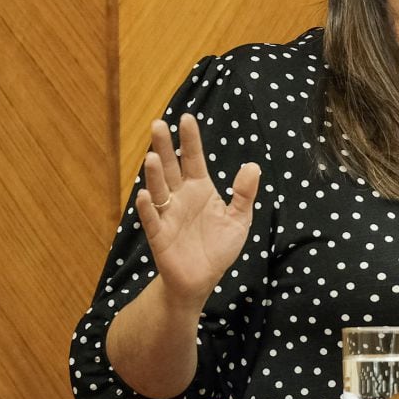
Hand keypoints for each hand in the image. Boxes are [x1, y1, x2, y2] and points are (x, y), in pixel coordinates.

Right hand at [135, 113, 260, 309]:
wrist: (202, 280)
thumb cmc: (218, 247)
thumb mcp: (239, 219)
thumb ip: (244, 194)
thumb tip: (252, 166)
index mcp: (200, 189)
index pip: (193, 159)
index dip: (190, 139)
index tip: (186, 118)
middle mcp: (181, 197)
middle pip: (171, 167)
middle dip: (164, 146)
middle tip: (158, 124)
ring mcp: (168, 215)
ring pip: (159, 190)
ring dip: (155, 175)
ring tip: (153, 156)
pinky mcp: (160, 236)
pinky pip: (152, 220)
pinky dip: (148, 208)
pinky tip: (146, 195)